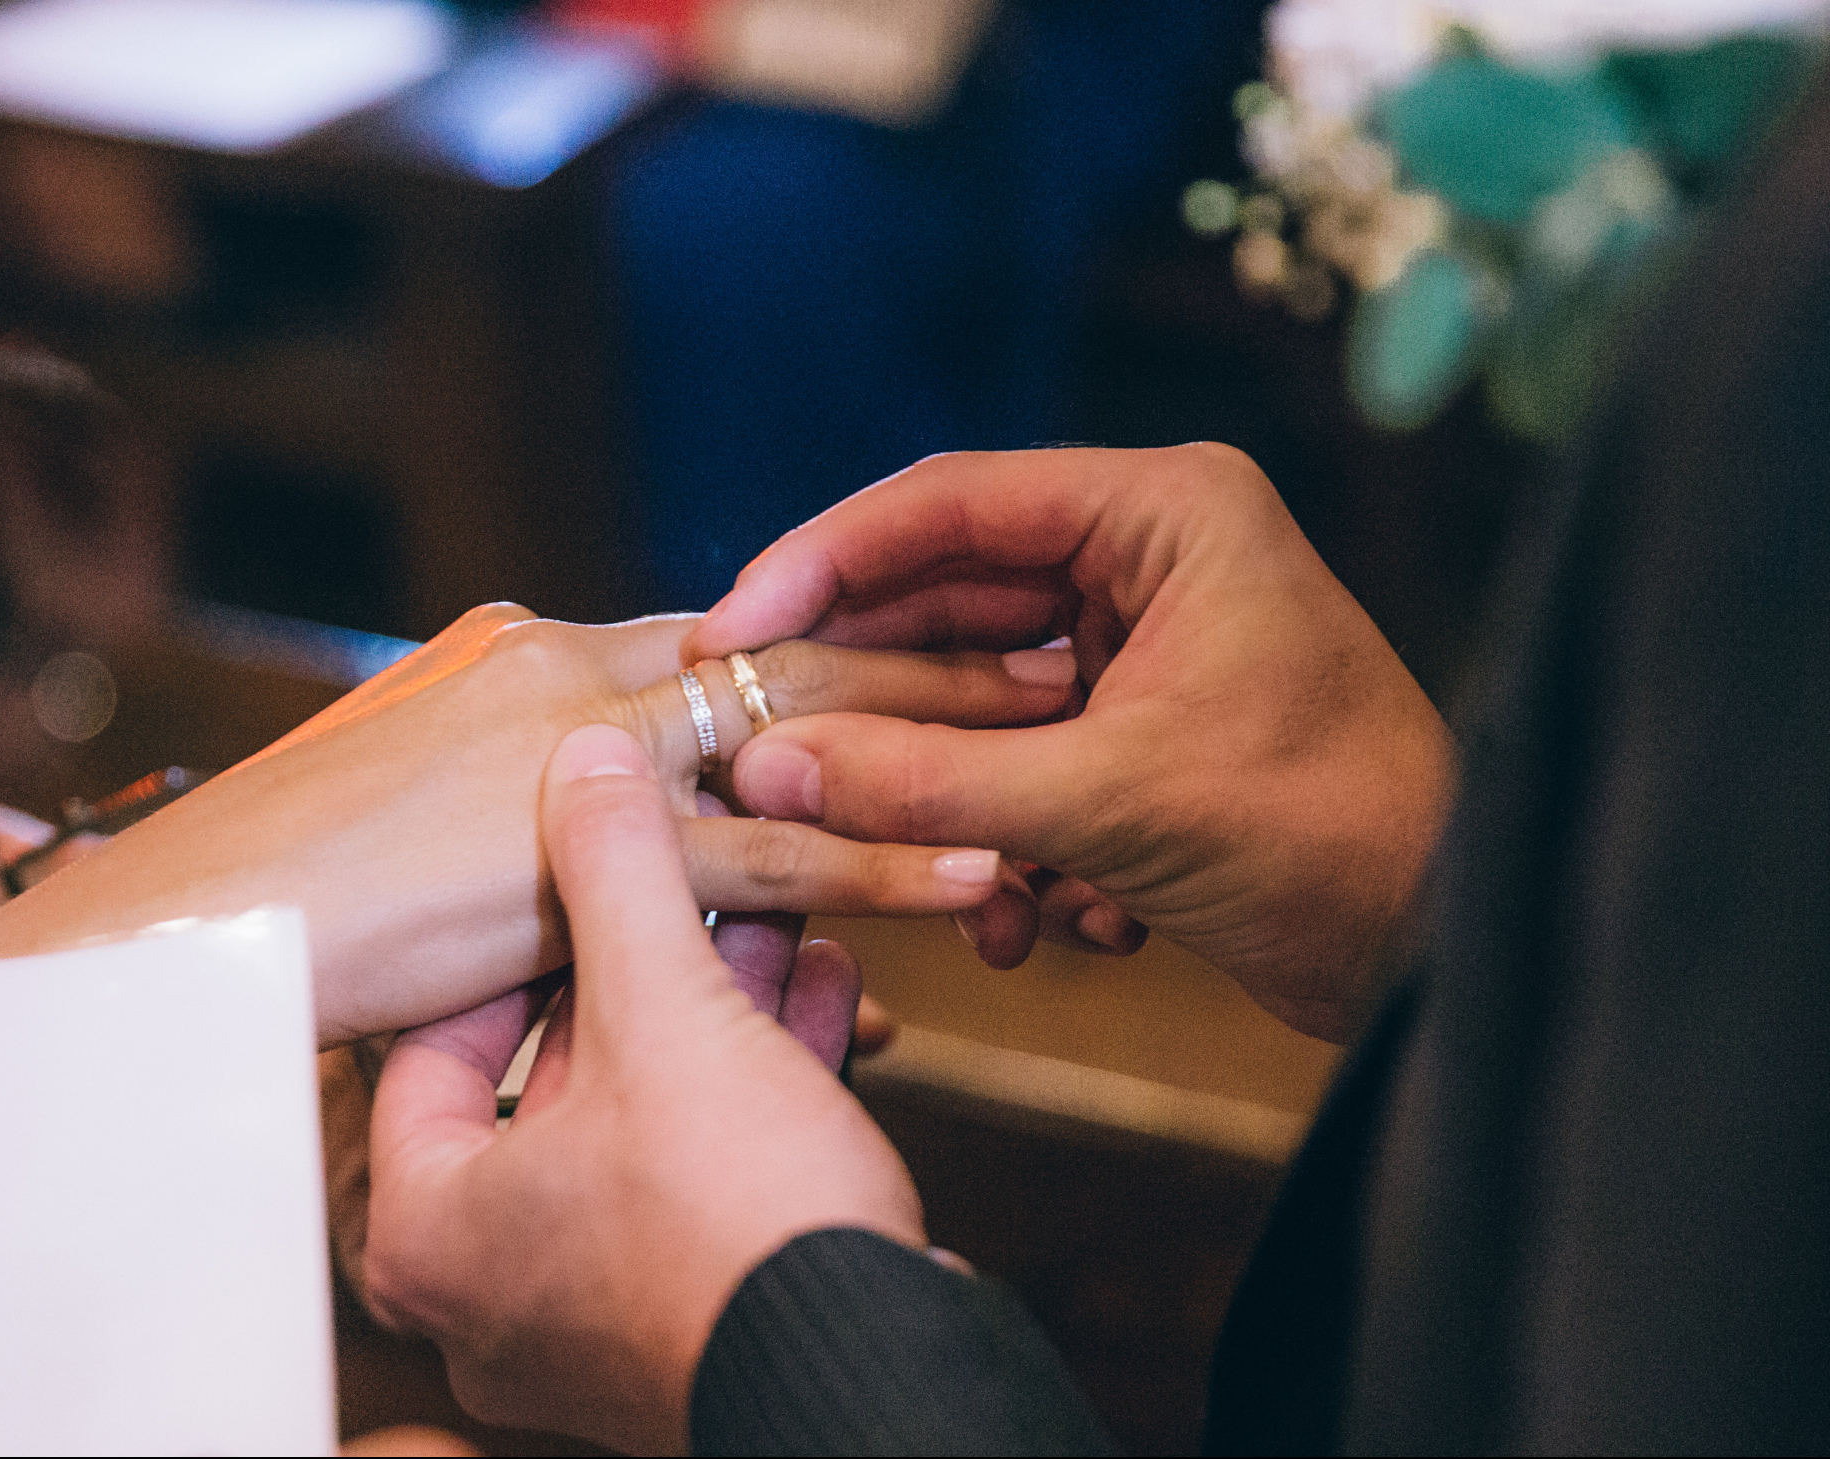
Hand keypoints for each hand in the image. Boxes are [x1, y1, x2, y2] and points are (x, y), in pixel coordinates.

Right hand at [0, 606, 1065, 1045]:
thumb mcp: (429, 793)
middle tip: (1063, 637)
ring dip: (944, 734)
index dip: (852, 611)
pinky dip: (886, 862)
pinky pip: (776, 863)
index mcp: (542, 651)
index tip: (958, 611)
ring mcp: (586, 759)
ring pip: (806, 736)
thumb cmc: (301, 871)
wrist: (204, 918)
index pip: (731, 616)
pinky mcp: (592, 863)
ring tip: (1067, 728)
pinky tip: (981, 867)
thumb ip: (535, 780)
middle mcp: (576, 672)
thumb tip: (595, 798)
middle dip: (935, 643)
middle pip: (794, 643)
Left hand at [363, 725, 921, 1453]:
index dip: (512, 940)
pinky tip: (817, 992)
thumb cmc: (736, 1230)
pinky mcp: (684, 1325)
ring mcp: (586, 1321)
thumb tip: (587, 759)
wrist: (878, 1373)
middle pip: (550, 1080)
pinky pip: (699, 1178)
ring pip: (639, 1124)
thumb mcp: (666, 1013)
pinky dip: (751, 1088)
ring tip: (774, 920)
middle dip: (642, 966)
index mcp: (429, 1230)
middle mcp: (488, 1291)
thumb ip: (617, 872)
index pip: (431, 1045)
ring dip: (712, 1014)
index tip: (565, 875)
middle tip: (687, 883)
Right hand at [690, 445, 1455, 1041]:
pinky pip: (1021, 768)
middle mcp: (1150, 559)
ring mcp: (1145, 649)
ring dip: (954, 808)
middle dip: (878, 712)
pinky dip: (1013, 846)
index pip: (946, 507)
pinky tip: (1052, 921)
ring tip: (971, 890)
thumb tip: (768, 769)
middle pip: (946, 608)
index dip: (820, 564)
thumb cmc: (1329, 838)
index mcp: (1164, 513)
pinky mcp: (1142, 734)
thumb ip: (925, 783)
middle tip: (771, 761)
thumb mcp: (1109, 808)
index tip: (730, 633)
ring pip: (975, 706)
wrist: (1450, 952)